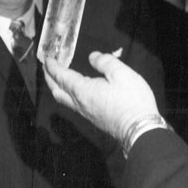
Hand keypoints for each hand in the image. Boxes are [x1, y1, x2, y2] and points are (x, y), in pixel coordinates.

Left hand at [43, 50, 159, 142]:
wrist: (141, 130)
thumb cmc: (132, 100)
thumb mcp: (121, 73)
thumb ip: (105, 62)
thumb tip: (92, 56)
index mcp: (83, 90)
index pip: (61, 76)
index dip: (52, 66)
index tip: (47, 58)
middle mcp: (80, 103)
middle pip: (57, 90)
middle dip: (49, 78)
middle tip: (47, 67)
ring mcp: (86, 113)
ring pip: (64, 99)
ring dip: (57, 87)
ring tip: (57, 78)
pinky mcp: (94, 119)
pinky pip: (73, 104)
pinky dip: (67, 94)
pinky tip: (75, 91)